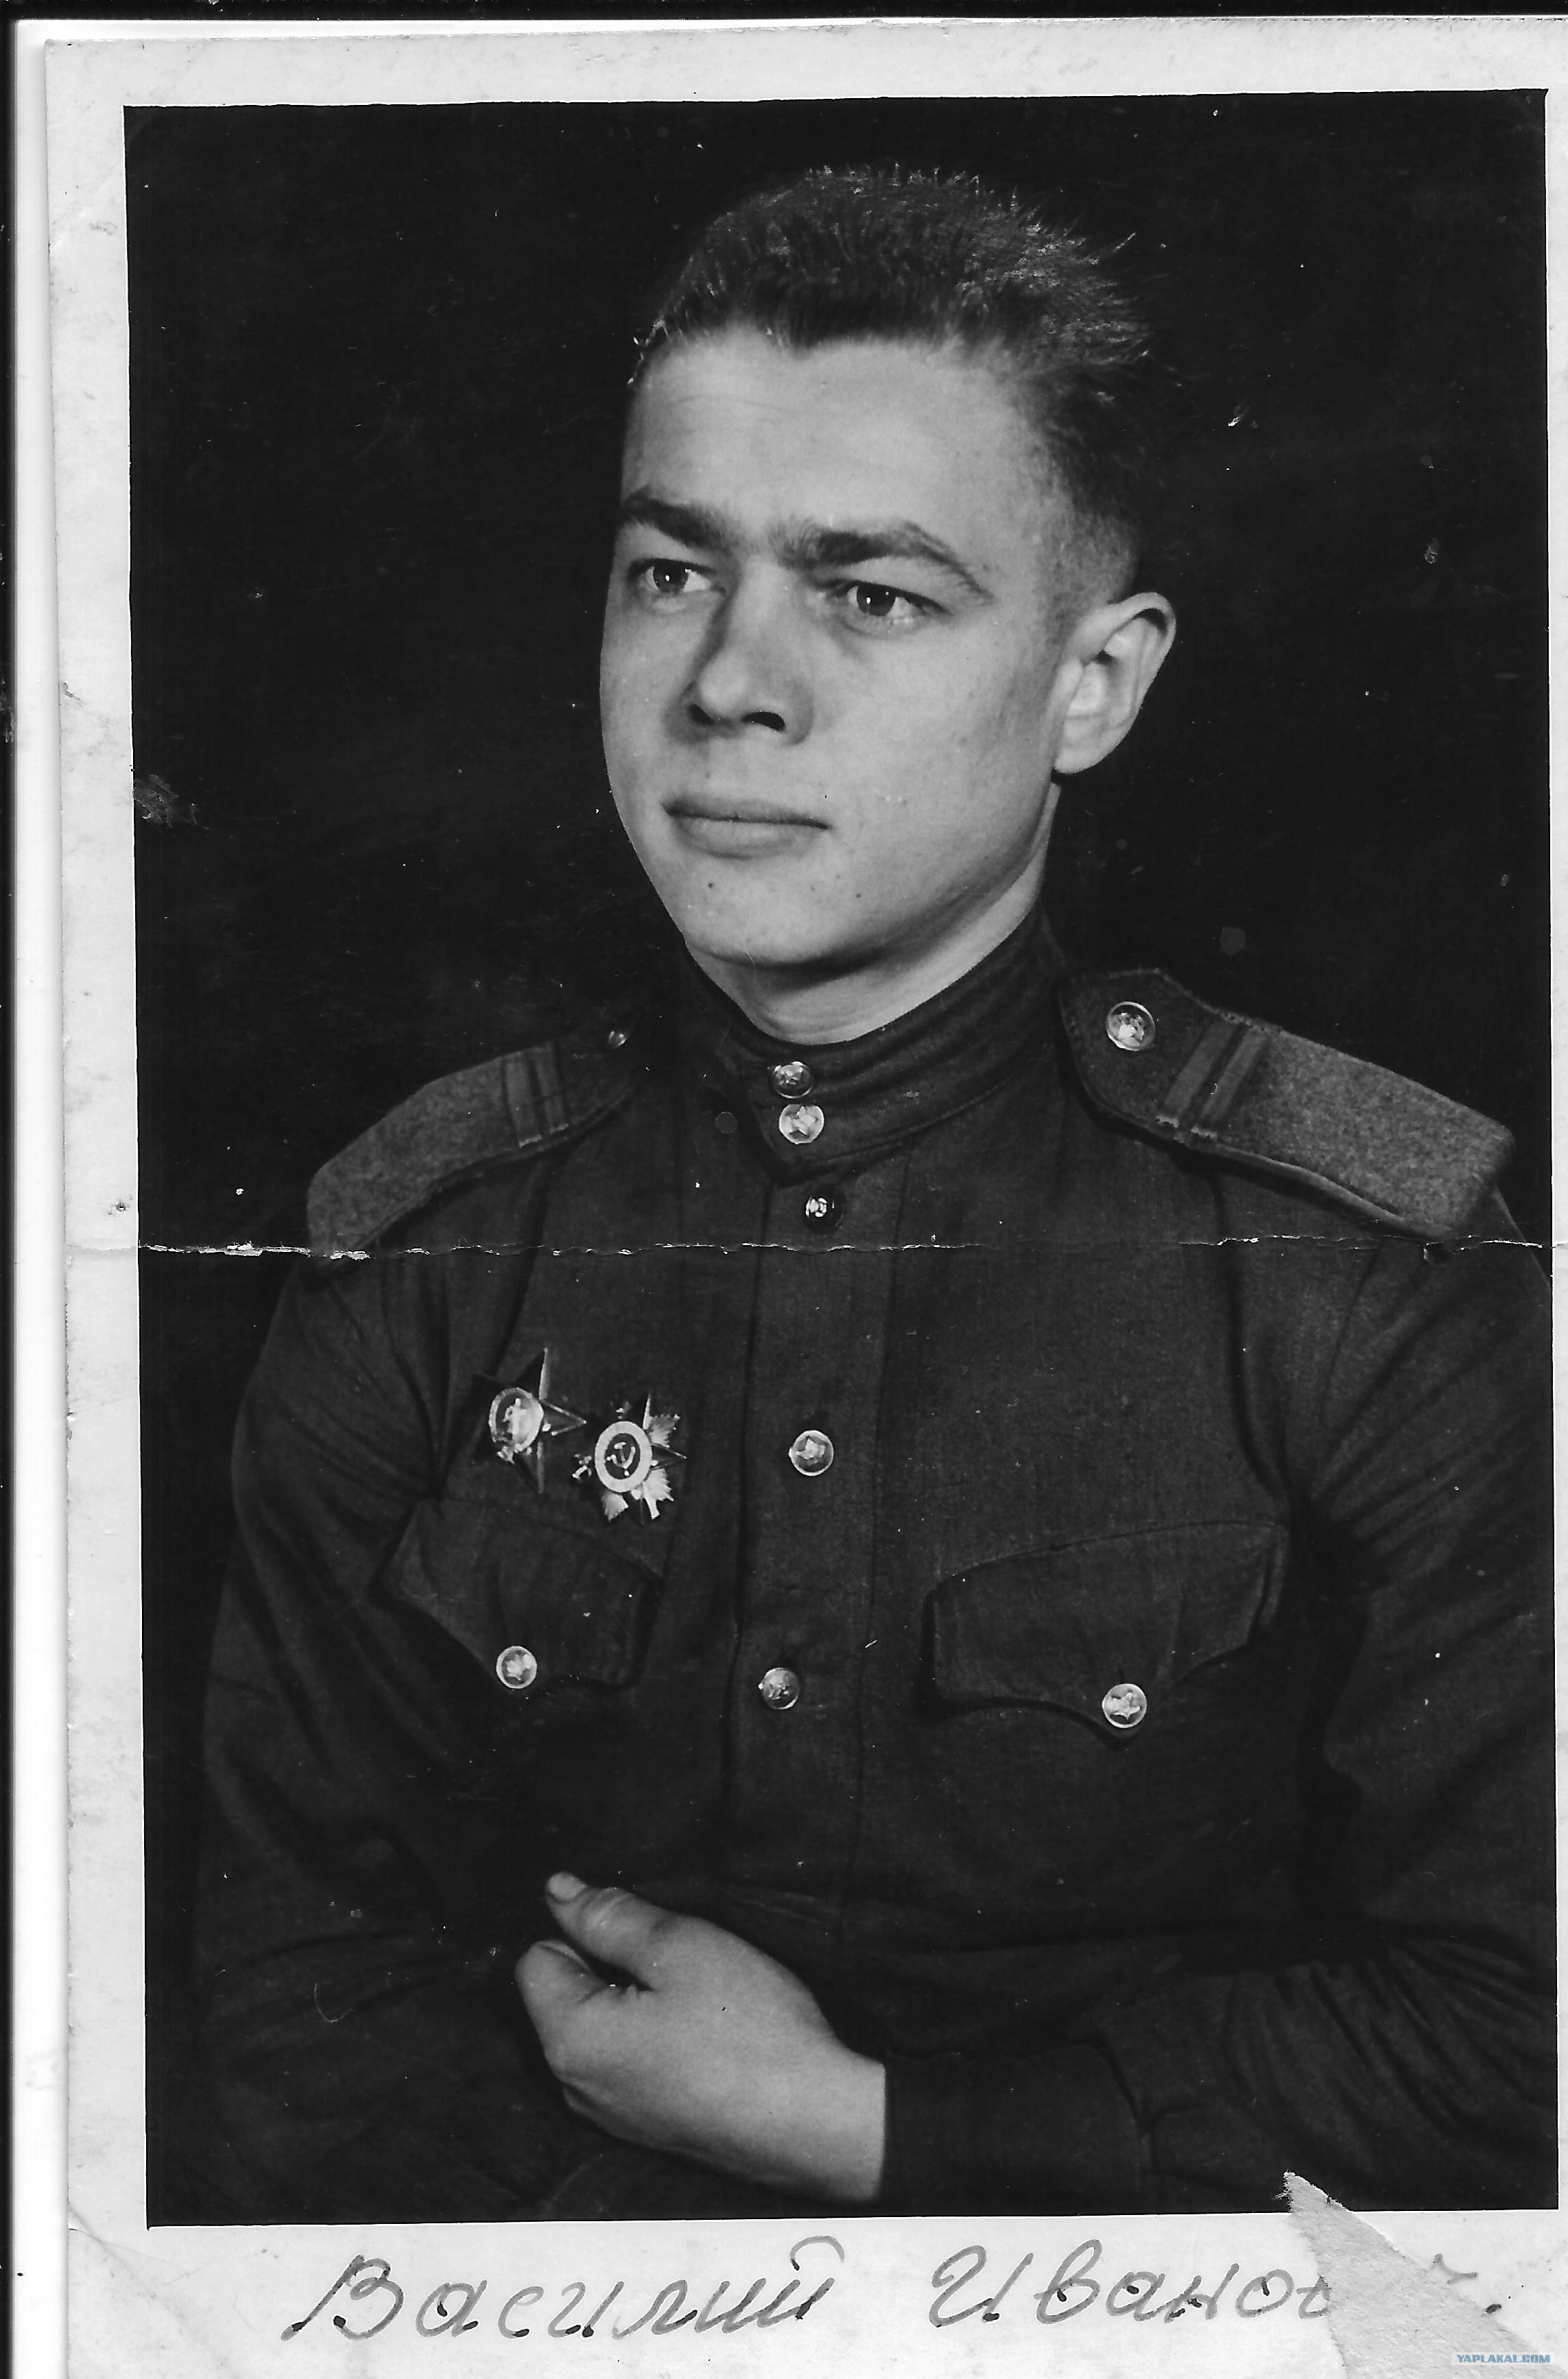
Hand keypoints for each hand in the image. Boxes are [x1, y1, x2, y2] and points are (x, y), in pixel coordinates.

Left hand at [516, 1874, 885, 2202]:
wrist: (818, 2124)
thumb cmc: (749, 2030)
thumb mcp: (679, 1947)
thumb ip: (609, 1916)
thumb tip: (556, 1891)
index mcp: (570, 2041)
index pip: (537, 1958)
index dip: (589, 1933)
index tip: (649, 1941)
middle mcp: (576, 2088)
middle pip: (567, 1995)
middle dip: (613, 1968)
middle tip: (681, 1968)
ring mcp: (613, 2117)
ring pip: (603, 2028)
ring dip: (639, 2003)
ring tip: (701, 2003)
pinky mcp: (649, 2130)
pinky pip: (630, 2064)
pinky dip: (658, 2041)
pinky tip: (709, 2040)